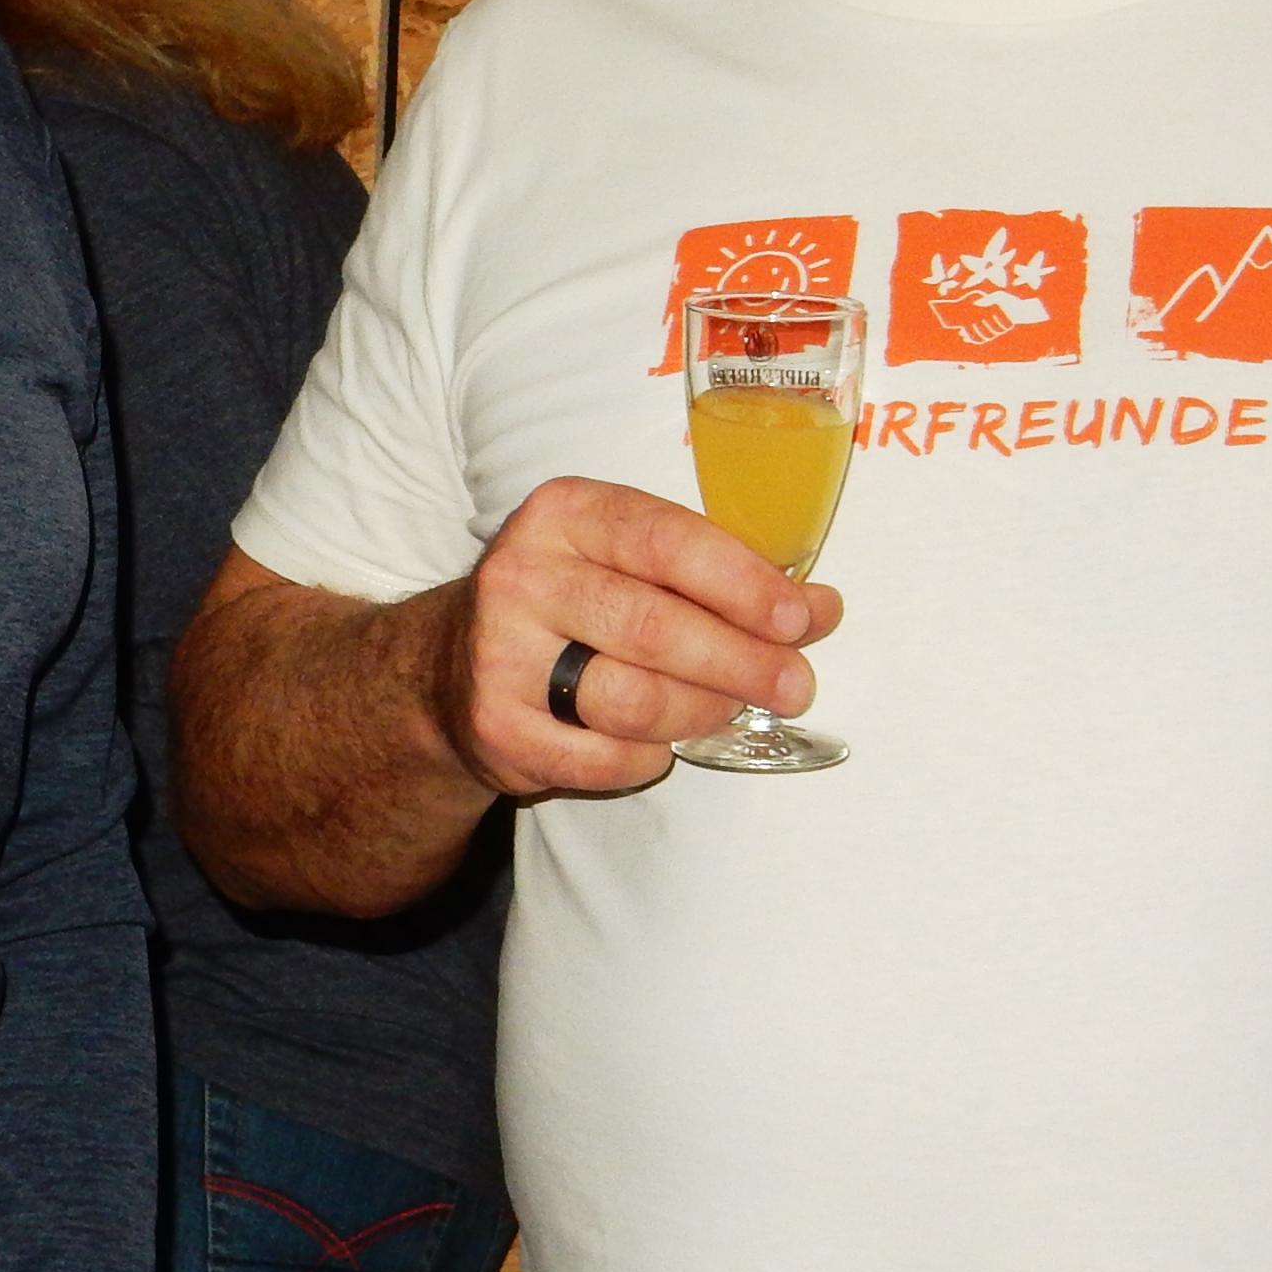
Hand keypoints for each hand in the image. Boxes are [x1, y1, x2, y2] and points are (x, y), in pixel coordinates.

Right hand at [432, 475, 835, 803]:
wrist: (451, 665)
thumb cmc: (573, 603)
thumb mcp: (632, 561)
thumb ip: (721, 575)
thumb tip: (820, 608)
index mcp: (564, 514)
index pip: (665, 541)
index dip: (741, 584)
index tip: (799, 619)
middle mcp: (522, 575)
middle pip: (654, 628)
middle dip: (740, 663)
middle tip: (794, 686)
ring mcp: (499, 653)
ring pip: (631, 699)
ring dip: (700, 714)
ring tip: (727, 711)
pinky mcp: (496, 725)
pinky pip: (602, 757)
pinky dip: (648, 757)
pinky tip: (659, 743)